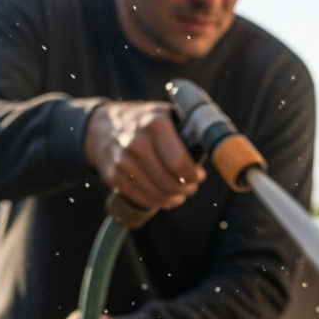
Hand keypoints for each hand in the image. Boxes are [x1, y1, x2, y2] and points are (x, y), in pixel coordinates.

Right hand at [84, 101, 204, 209]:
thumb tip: (216, 152)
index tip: (199, 176)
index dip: (194, 177)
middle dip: (186, 189)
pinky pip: (143, 200)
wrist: (101, 127)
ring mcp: (122, 161)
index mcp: (154, 123)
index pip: (180, 164)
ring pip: (158, 195)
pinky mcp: (113, 176)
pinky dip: (157, 202)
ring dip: (174, 199)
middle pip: (170, 183)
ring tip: (178, 194)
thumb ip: (189, 130)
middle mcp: (136, 142)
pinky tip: (163, 197)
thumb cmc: (144, 123)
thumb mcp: (165, 115)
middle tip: (190, 187)